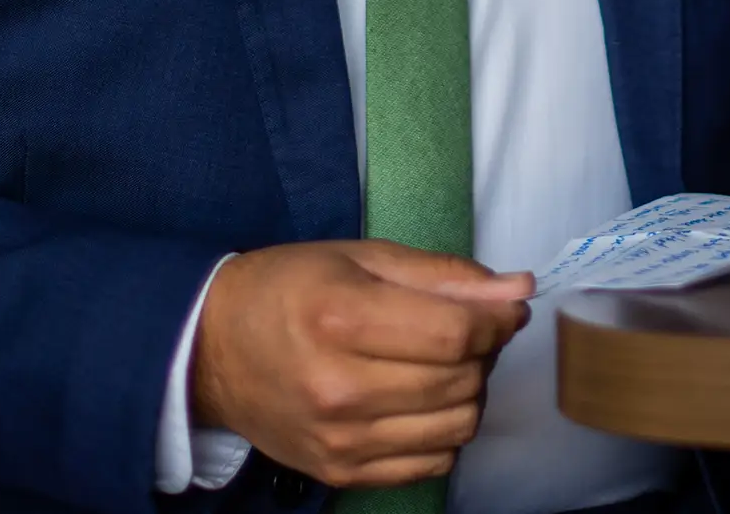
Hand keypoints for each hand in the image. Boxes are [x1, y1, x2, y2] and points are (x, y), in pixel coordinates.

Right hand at [189, 240, 532, 488]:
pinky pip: (431, 463)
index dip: (498, 320)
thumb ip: (444, 275)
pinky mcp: (339, 470)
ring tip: (443, 366)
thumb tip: (518, 290)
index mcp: (341, 319)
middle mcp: (339, 387)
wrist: (212, 351)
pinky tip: (422, 402)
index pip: (456, 334)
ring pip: (457, 426)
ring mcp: (339, 438)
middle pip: (461, 380)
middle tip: (466, 330)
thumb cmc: (288, 289)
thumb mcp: (361, 258)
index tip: (504, 308)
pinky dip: (443, 432)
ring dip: (469, 393)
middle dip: (483, 352)